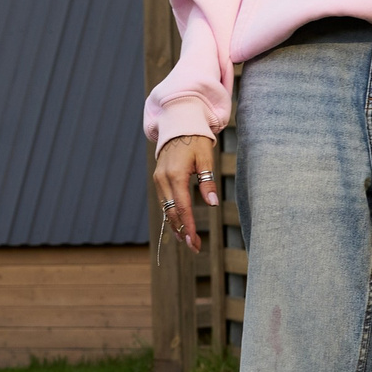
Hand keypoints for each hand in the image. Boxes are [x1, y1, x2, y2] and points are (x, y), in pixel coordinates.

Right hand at [151, 133, 218, 252]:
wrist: (178, 124)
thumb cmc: (196, 140)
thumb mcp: (206, 158)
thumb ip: (208, 181)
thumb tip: (212, 203)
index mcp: (175, 175)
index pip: (182, 207)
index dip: (189, 226)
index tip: (195, 242)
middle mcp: (163, 179)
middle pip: (171, 212)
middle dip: (183, 231)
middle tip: (195, 246)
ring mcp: (158, 179)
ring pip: (165, 208)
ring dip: (175, 225)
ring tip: (187, 240)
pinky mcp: (158, 179)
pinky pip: (164, 201)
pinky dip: (170, 214)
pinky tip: (178, 223)